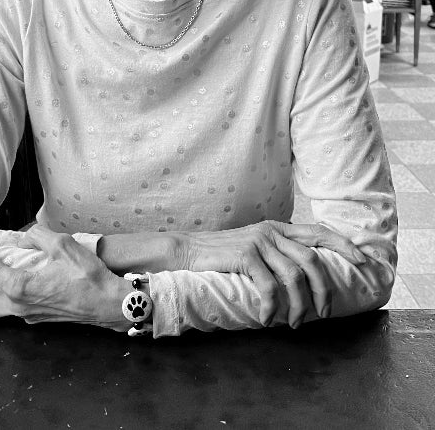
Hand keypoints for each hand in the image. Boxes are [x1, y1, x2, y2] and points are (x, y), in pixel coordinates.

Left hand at [0, 221, 129, 330]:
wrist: (109, 304)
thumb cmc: (87, 276)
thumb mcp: (62, 244)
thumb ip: (37, 236)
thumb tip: (24, 238)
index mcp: (18, 286)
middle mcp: (17, 305)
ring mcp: (27, 315)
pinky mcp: (38, 317)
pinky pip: (10, 308)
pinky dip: (1, 295)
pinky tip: (10, 281)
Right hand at [179, 220, 366, 328]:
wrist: (187, 251)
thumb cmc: (221, 256)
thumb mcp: (255, 249)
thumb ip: (277, 255)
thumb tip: (303, 280)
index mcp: (278, 228)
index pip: (318, 232)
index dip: (343, 245)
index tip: (363, 261)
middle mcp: (272, 231)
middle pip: (313, 260)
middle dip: (324, 291)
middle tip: (324, 314)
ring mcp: (259, 242)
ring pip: (295, 276)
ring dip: (300, 306)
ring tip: (295, 323)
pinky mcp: (245, 255)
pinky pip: (270, 286)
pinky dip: (273, 307)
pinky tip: (269, 319)